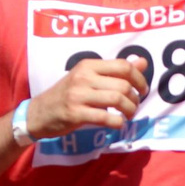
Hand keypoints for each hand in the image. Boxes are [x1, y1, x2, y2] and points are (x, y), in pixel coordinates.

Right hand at [23, 57, 146, 138]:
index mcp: (89, 65)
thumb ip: (116, 70)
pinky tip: (117, 123)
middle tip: (134, 106)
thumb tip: (144, 62)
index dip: (139, 79)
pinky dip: (117, 122)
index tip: (143, 90)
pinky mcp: (75, 113)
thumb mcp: (90, 77)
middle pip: (123, 85)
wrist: (40, 112)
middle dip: (135, 99)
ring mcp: (78, 95)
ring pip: (117, 100)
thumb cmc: (68, 94)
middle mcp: (84, 77)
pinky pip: (105, 118)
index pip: (123, 66)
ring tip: (128, 115)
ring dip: (129, 110)